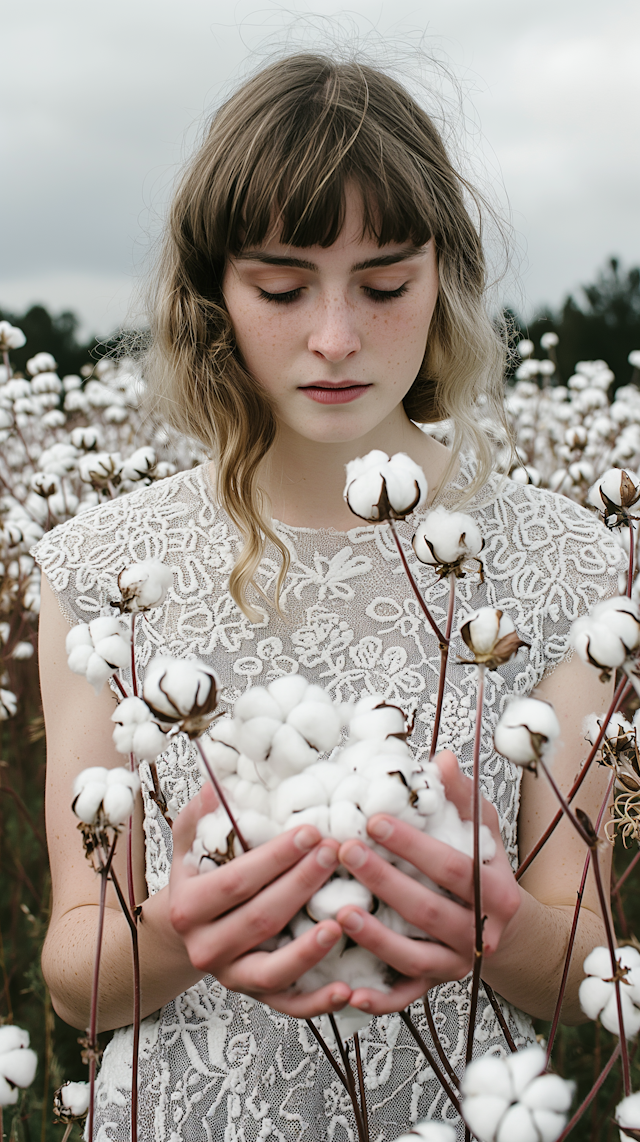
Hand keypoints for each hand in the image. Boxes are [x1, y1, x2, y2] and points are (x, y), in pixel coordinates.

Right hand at [169, 783, 351, 1016]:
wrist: (186, 932)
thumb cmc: (200, 877)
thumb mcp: (190, 845)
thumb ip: (201, 817)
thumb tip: (216, 784)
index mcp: (189, 907)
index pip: (237, 881)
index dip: (275, 858)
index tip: (311, 831)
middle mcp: (206, 948)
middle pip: (261, 919)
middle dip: (302, 884)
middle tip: (336, 853)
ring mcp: (231, 977)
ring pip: (273, 971)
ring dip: (310, 950)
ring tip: (342, 922)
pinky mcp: (256, 997)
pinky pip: (288, 1006)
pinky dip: (318, 1003)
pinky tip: (348, 989)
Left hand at [334, 750, 521, 1014]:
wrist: (507, 927)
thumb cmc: (484, 864)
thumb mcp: (482, 827)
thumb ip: (462, 796)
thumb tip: (442, 759)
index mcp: (498, 892)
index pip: (453, 867)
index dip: (414, 845)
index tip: (374, 819)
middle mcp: (483, 934)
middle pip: (430, 911)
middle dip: (385, 881)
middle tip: (344, 851)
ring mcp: (459, 964)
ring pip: (416, 958)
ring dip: (376, 938)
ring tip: (339, 911)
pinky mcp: (437, 986)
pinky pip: (407, 997)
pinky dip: (380, 999)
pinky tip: (348, 992)